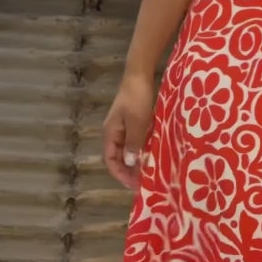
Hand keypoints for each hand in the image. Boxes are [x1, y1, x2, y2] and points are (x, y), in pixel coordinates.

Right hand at [103, 73, 154, 188]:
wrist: (139, 76)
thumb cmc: (137, 99)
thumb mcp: (136, 122)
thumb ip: (132, 143)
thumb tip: (128, 163)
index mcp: (111, 133)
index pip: (110, 160)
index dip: (120, 174)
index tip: (133, 185)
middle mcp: (114, 133)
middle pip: (117, 157)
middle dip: (128, 171)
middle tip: (142, 183)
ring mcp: (123, 127)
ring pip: (126, 150)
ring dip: (134, 162)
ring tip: (147, 174)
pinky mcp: (132, 123)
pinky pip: (134, 142)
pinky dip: (140, 151)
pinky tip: (150, 156)